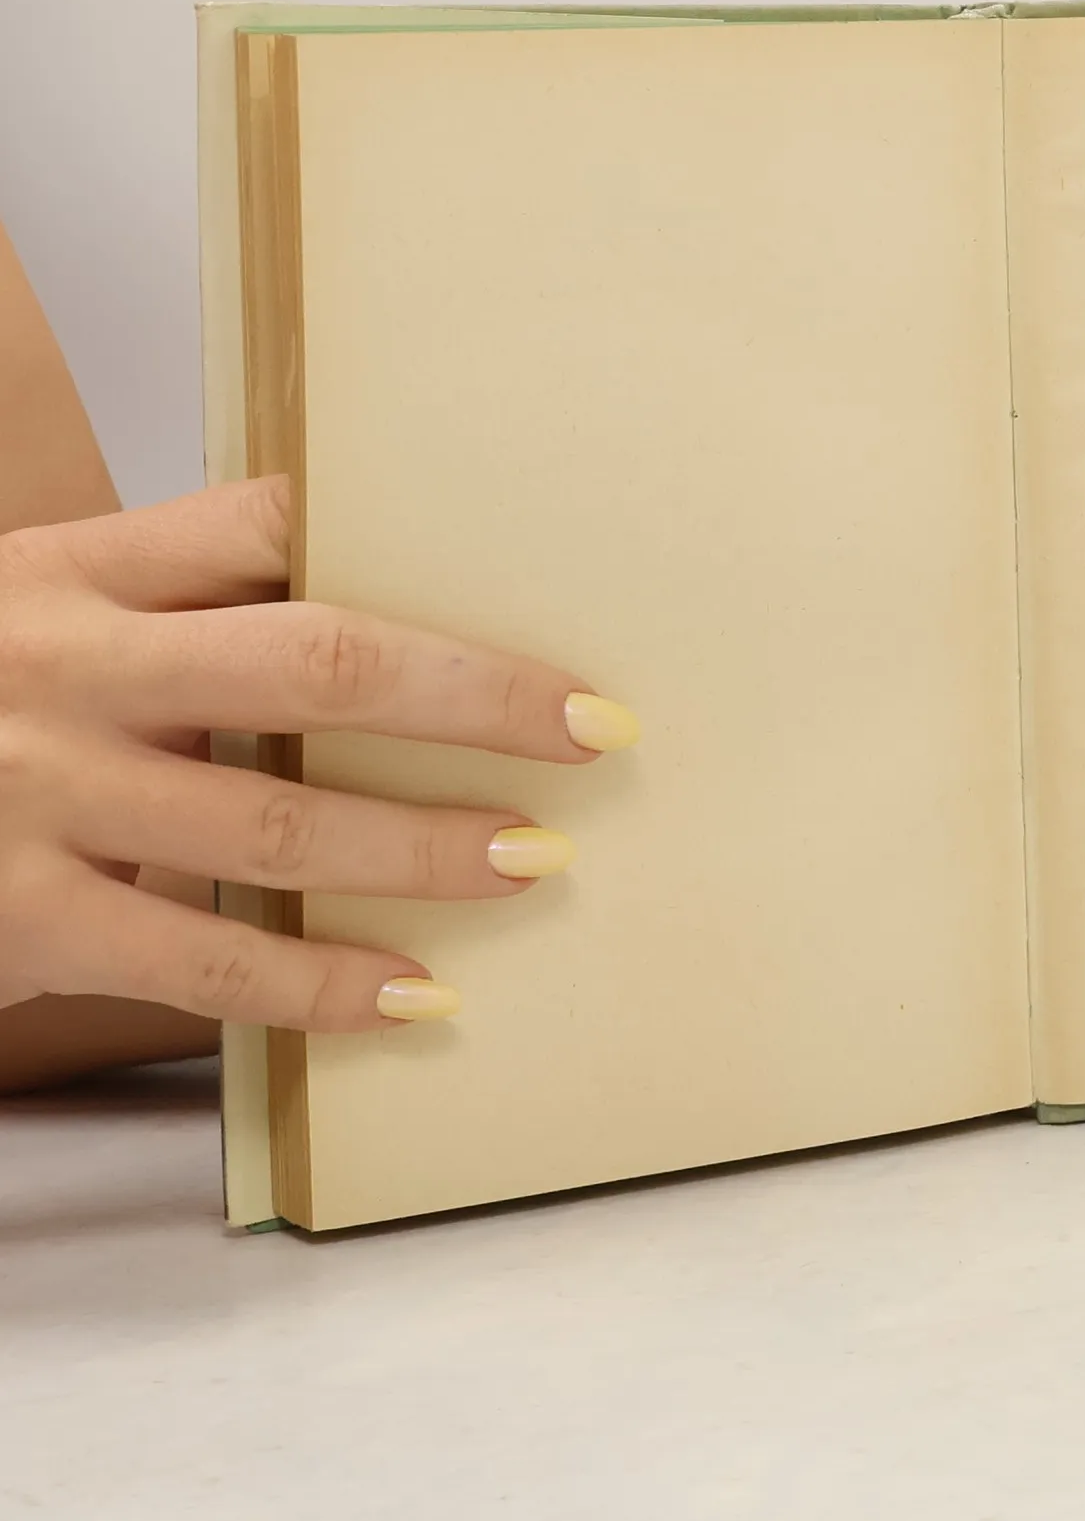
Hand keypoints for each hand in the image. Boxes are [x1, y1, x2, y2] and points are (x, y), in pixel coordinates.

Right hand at [0, 475, 636, 1031]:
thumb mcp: (34, 604)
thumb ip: (173, 595)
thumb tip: (360, 576)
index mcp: (78, 572)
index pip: (269, 526)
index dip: (406, 541)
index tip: (535, 580)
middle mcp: (69, 668)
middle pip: (315, 664)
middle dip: (472, 697)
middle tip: (592, 727)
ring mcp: (40, 794)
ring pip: (278, 825)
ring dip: (424, 849)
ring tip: (535, 859)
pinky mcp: (18, 916)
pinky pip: (201, 962)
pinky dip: (320, 987)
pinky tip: (418, 994)